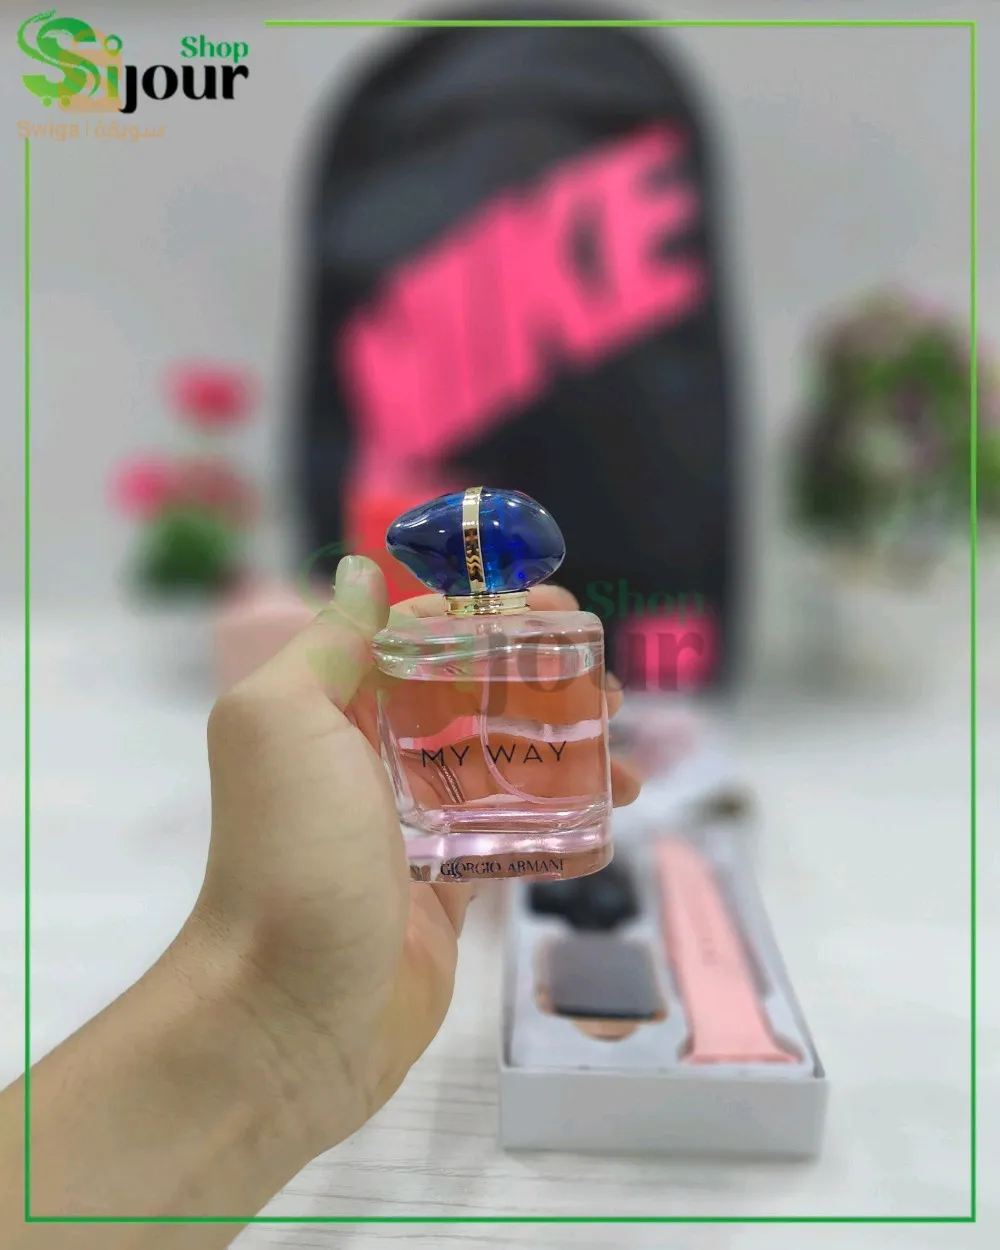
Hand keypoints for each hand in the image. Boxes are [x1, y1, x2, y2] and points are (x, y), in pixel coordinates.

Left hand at [191, 556, 641, 1153]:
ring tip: (630, 766)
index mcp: (333, 714)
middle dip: (546, 686)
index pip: (422, 642)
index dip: (490, 619)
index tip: (557, 609)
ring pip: (503, 772)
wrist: (288, 1016)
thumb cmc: (292, 854)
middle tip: (612, 691)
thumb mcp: (284, 723)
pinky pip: (512, 848)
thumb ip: (327, 646)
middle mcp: (371, 763)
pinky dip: (561, 836)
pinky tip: (607, 828)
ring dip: (570, 759)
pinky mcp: (446, 894)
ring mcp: (412, 832)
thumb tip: (359, 572)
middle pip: (473, 702)